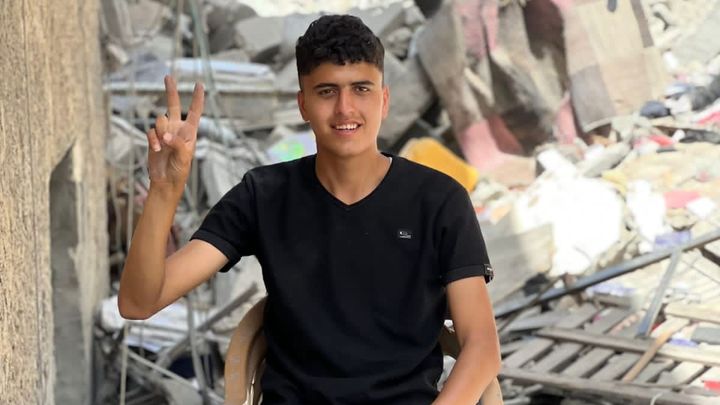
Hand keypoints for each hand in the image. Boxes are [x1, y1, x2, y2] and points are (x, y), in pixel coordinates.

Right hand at [146, 75, 203, 192]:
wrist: (166, 181)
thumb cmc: (180, 170)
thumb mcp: (184, 157)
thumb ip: (178, 143)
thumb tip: (166, 135)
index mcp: (190, 131)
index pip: (194, 111)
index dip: (197, 98)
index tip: (199, 84)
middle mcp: (177, 128)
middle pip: (173, 105)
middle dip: (171, 90)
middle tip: (168, 76)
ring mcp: (164, 132)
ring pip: (160, 120)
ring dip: (161, 132)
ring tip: (164, 147)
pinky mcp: (154, 138)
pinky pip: (150, 132)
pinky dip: (153, 140)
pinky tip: (157, 149)